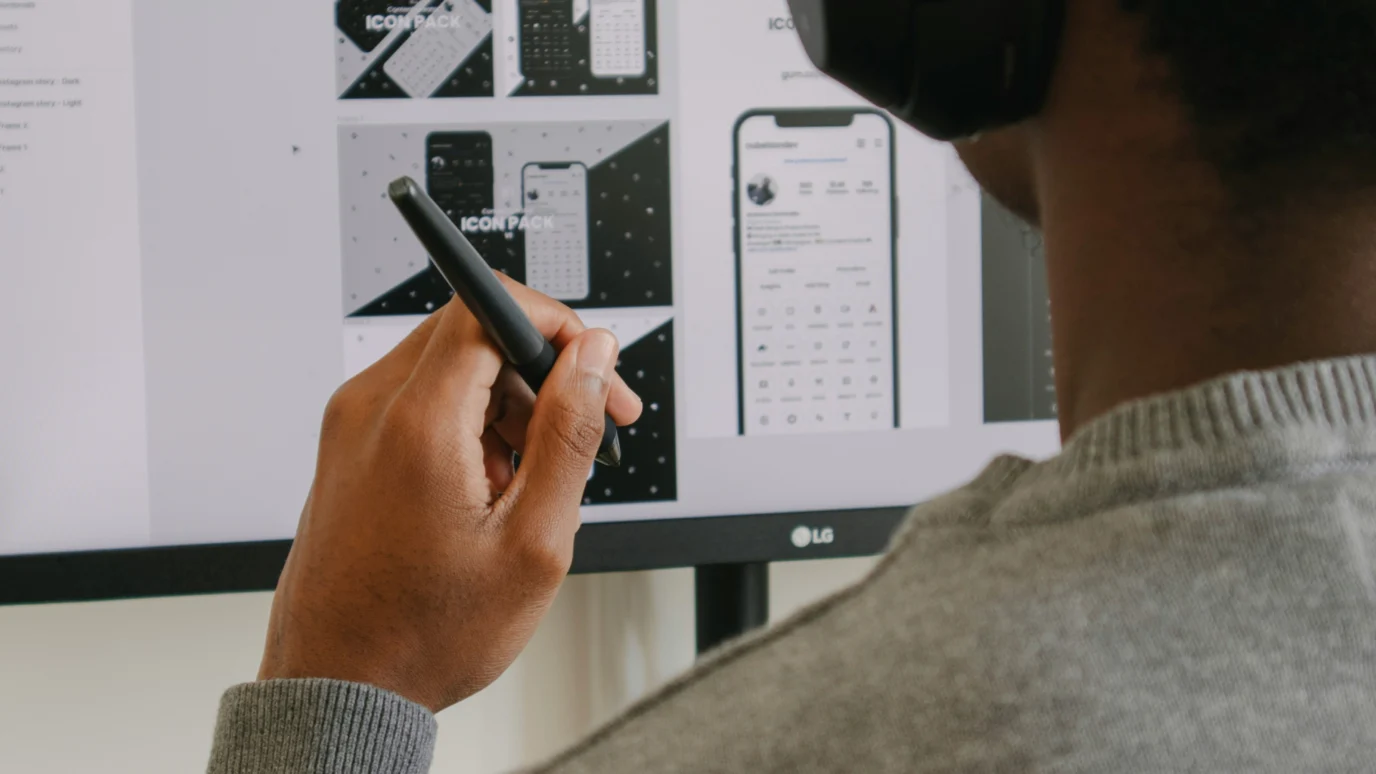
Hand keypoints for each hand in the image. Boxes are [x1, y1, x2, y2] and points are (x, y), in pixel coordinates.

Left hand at [257, 278, 642, 711]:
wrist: (340, 686)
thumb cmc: (425, 632)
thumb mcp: (532, 541)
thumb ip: (568, 433)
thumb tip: (590, 355)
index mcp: (416, 423)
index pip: (488, 306)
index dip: (556, 325)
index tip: (595, 368)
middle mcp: (370, 408)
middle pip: (473, 332)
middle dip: (541, 369)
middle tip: (587, 425)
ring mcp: (351, 426)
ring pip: (451, 367)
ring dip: (508, 404)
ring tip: (532, 481)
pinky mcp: (348, 446)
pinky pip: (422, 400)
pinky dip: (470, 425)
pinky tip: (491, 488)